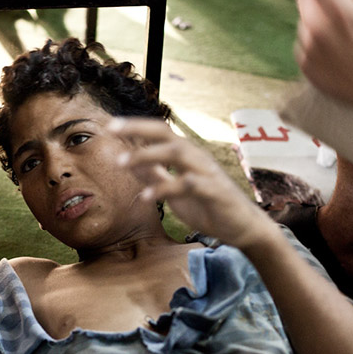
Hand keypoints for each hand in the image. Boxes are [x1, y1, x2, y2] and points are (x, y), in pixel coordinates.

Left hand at [110, 118, 276, 250]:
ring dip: (148, 155)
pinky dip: (165, 189)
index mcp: (186, 156)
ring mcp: (207, 172)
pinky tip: (145, 197)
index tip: (110, 125)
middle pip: (167, 135)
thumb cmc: (208, 206)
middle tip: (111, 130)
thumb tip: (129, 162)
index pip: (160, 133)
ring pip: (177, 153)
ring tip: (122, 163)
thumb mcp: (174, 192)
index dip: (136, 126)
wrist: (241, 228)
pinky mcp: (214, 191)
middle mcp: (196, 158)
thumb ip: (154, 176)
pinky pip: (188, 184)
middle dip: (138, 129)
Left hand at [295, 0, 352, 111]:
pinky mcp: (304, 66)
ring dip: (315, 20)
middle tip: (337, 5)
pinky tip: (335, 50)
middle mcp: (317, 30)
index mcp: (338, 12)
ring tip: (341, 34)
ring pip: (303, 22)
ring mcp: (307, 50)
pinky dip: (314, 42)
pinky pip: (303, 44)